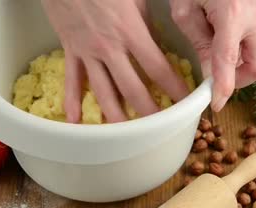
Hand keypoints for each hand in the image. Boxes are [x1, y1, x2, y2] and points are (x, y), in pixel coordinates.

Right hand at [42, 0, 188, 122]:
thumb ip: (146, 22)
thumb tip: (157, 44)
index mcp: (130, 31)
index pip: (158, 68)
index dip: (174, 88)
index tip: (186, 103)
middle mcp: (109, 48)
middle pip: (132, 89)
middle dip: (149, 112)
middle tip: (160, 128)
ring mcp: (87, 52)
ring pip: (102, 92)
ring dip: (116, 117)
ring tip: (126, 136)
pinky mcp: (69, 50)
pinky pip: (72, 80)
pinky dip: (72, 101)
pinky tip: (76, 121)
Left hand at [170, 0, 255, 111]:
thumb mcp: (185, 11)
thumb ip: (200, 44)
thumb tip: (210, 75)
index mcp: (231, 15)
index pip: (229, 62)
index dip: (223, 88)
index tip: (215, 106)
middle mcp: (252, 19)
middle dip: (238, 81)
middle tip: (215, 80)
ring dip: (238, 66)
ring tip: (211, 54)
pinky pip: (252, 45)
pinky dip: (238, 53)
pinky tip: (217, 43)